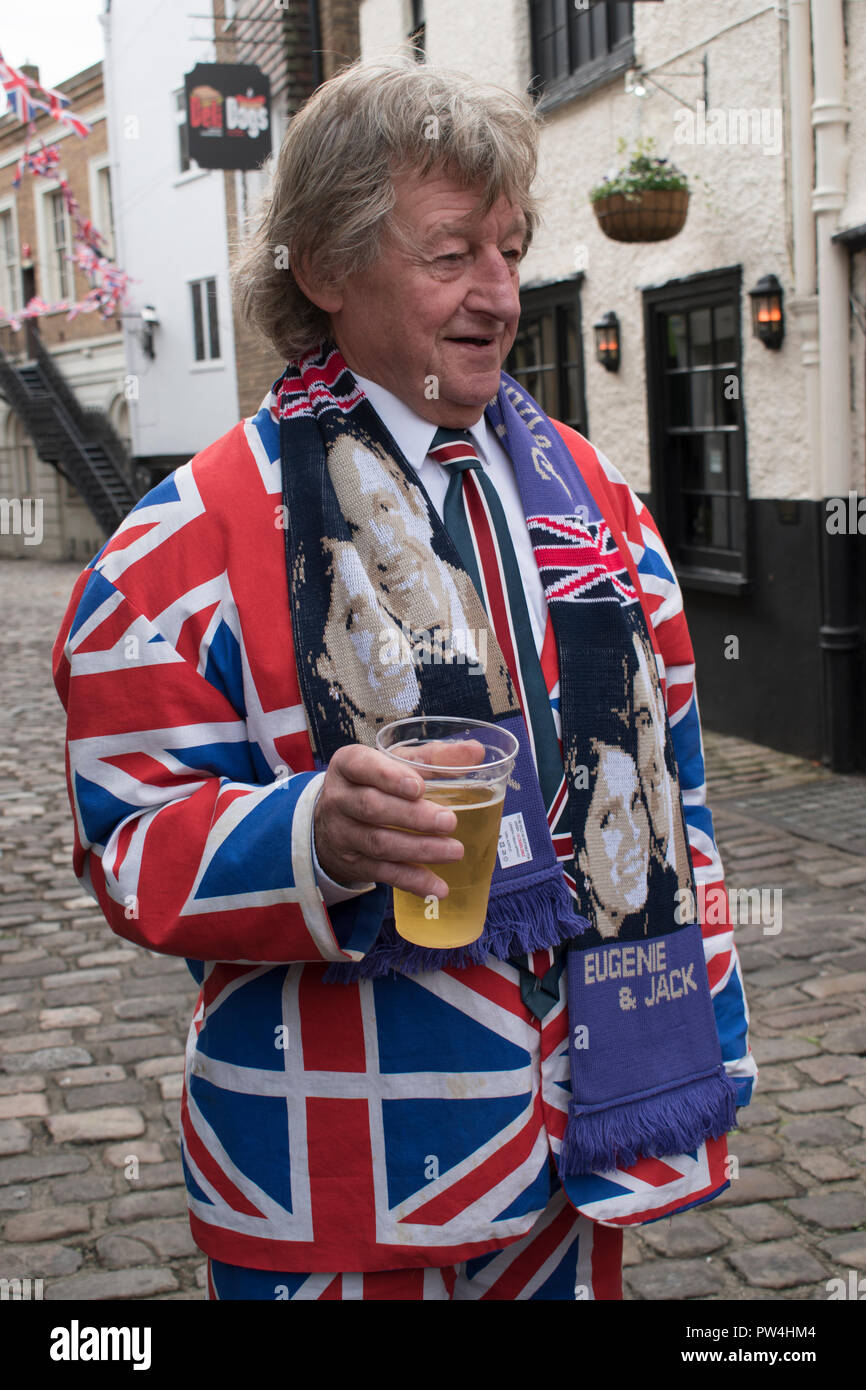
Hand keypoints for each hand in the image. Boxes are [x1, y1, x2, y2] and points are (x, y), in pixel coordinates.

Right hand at [313, 740, 483, 899]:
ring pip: (379, 843)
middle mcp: (340, 799)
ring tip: (455, 851)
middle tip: (449, 821)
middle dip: (413, 816)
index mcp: (348, 766)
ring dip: (420, 850)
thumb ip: (433, 757)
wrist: (330, 820)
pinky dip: (413, 881)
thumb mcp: (394, 762)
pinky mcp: (354, 864)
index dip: (389, 777)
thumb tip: (476, 751)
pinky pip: (385, 873)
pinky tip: (439, 886)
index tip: (418, 787)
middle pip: (372, 807)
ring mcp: (345, 834)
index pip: (362, 766)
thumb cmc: (373, 783)